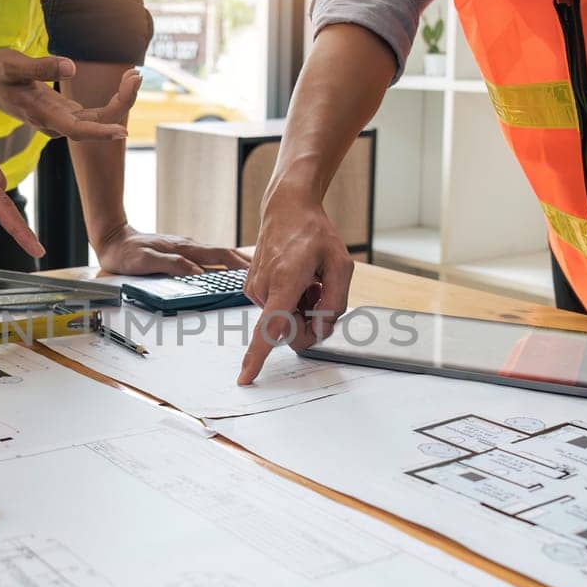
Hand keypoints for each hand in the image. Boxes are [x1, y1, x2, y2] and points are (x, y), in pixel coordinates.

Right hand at [0, 51, 138, 140]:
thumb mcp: (12, 64)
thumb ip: (40, 66)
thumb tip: (72, 67)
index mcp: (42, 114)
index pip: (76, 129)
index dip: (100, 132)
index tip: (122, 130)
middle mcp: (54, 122)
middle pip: (94, 123)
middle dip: (119, 103)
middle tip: (135, 76)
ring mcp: (61, 119)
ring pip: (98, 118)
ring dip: (119, 100)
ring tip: (134, 74)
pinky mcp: (66, 112)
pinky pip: (95, 112)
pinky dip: (112, 97)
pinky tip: (125, 79)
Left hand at [93, 224, 250, 276]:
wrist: (112, 240)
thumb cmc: (126, 253)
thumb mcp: (145, 261)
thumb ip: (172, 266)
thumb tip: (197, 273)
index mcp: (184, 249)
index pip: (220, 255)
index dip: (239, 264)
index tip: (256, 273)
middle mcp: (188, 246)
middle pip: (224, 253)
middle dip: (245, 262)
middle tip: (265, 271)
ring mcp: (186, 248)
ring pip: (217, 255)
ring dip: (235, 262)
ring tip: (253, 272)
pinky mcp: (181, 252)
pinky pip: (207, 257)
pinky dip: (221, 262)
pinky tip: (226, 269)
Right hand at [237, 196, 353, 384]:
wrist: (287, 209)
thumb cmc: (314, 233)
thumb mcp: (341, 264)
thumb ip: (335, 302)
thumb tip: (321, 330)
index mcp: (286, 281)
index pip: (270, 326)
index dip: (258, 355)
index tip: (245, 377)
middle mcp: (264, 288)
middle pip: (288, 332)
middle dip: (309, 323)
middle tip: (320, 294)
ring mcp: (255, 290)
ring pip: (283, 322)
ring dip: (301, 309)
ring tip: (308, 281)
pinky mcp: (253, 290)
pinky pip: (276, 311)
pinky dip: (291, 302)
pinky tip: (297, 280)